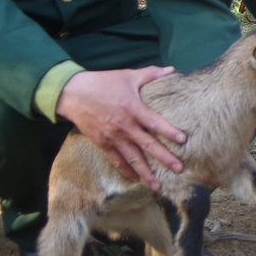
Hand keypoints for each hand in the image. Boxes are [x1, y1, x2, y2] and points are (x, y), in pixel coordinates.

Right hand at [57, 67, 185, 186]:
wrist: (72, 94)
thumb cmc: (102, 83)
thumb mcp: (127, 76)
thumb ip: (151, 74)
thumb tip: (172, 69)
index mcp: (132, 108)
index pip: (155, 122)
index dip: (169, 131)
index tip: (183, 140)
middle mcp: (124, 126)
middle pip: (147, 145)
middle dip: (164, 158)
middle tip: (179, 169)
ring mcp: (112, 137)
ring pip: (132, 158)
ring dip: (146, 172)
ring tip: (158, 185)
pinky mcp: (102, 143)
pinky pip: (116, 160)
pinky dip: (126, 171)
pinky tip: (136, 180)